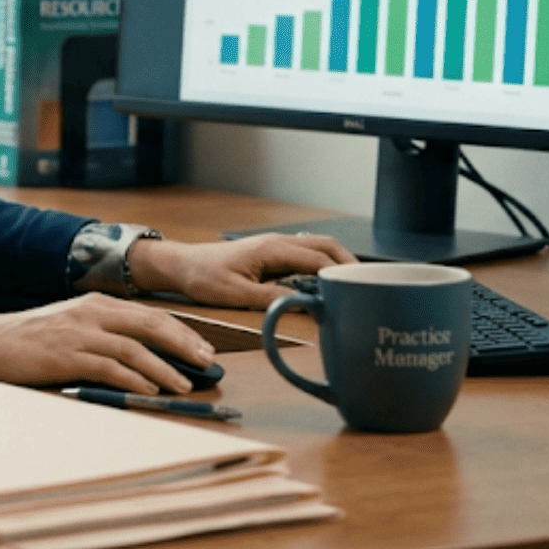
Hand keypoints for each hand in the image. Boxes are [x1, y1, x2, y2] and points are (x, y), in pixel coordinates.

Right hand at [0, 294, 218, 394]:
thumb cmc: (30, 337)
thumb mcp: (71, 323)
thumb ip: (103, 331)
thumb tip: (143, 353)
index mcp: (96, 303)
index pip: (150, 314)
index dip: (181, 332)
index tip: (202, 348)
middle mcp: (92, 313)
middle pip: (151, 326)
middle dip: (183, 345)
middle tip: (206, 363)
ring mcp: (80, 334)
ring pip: (135, 349)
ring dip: (164, 369)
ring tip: (183, 385)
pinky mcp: (67, 356)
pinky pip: (110, 368)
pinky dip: (134, 380)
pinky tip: (149, 391)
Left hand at [128, 232, 359, 309]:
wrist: (182, 265)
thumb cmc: (203, 277)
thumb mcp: (235, 294)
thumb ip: (270, 299)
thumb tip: (304, 305)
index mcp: (272, 249)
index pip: (319, 258)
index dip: (342, 273)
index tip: (359, 289)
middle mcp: (278, 242)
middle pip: (326, 246)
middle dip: (349, 262)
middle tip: (367, 285)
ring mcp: (275, 246)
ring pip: (317, 247)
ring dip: (337, 262)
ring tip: (353, 285)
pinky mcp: (271, 254)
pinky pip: (305, 254)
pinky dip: (322, 264)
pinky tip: (327, 283)